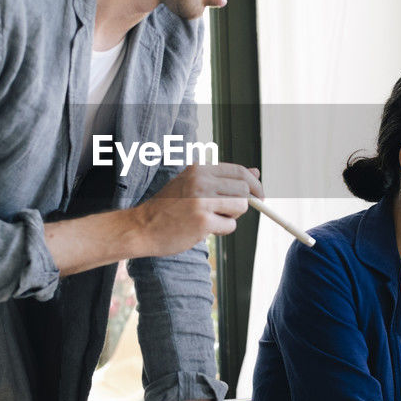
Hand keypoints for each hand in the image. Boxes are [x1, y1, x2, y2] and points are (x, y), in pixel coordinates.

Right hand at [132, 164, 262, 255]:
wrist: (141, 227)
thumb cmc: (168, 207)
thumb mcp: (192, 184)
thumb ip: (222, 178)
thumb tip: (256, 173)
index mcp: (199, 169)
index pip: (238, 171)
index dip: (253, 184)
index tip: (259, 195)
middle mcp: (201, 182)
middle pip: (243, 189)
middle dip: (243, 203)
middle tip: (229, 212)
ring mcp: (201, 201)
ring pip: (240, 207)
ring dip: (232, 217)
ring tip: (213, 219)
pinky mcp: (202, 222)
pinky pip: (230, 226)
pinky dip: (222, 230)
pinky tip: (204, 229)